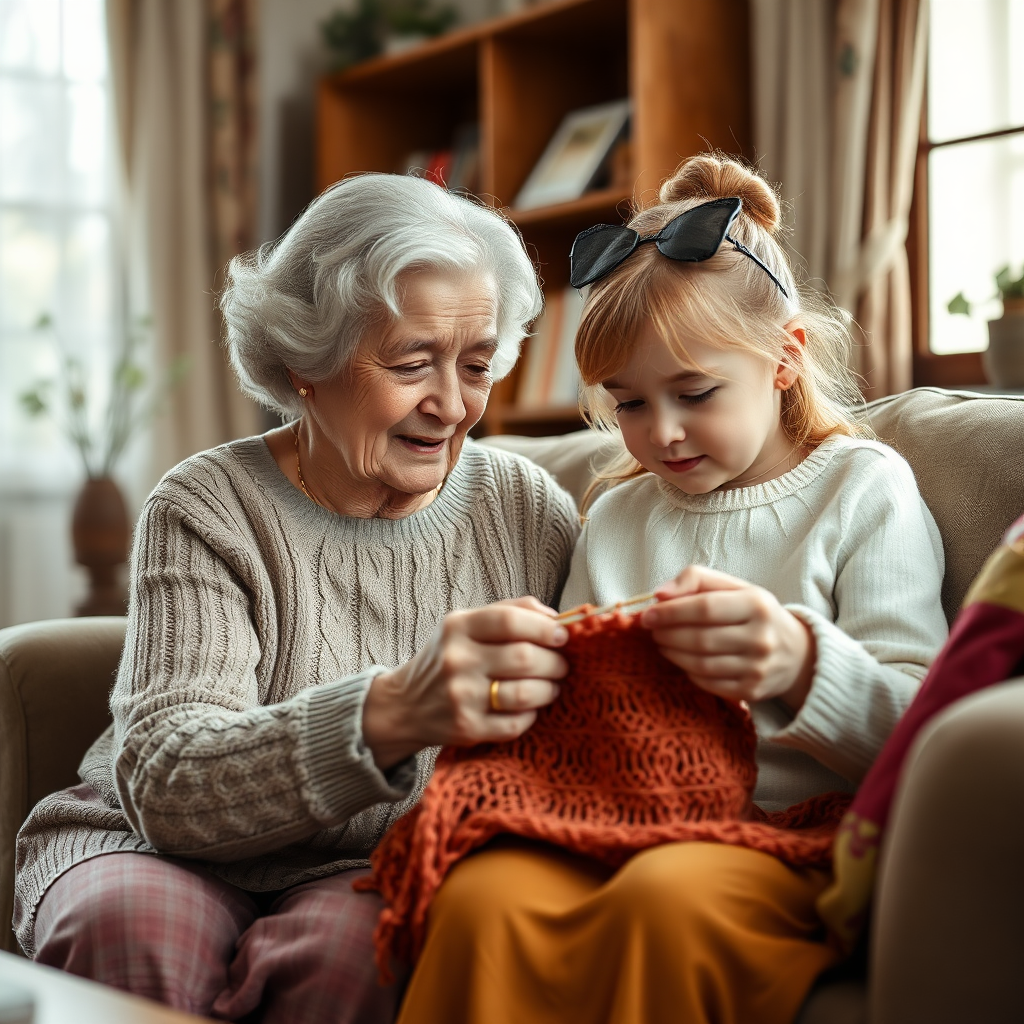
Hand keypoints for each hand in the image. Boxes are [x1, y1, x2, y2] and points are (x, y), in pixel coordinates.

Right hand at [362, 597, 568, 769]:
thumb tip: (556, 617)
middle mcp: (457, 660)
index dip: (545, 628)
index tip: (563, 635)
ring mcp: (461, 697)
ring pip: (524, 693)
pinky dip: (532, 715)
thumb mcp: (466, 624)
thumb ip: (509, 611)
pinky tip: (531, 708)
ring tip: (552, 686)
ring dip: (549, 690)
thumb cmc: (447, 658)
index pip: (511, 621)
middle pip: (524, 658)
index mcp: (458, 627)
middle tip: (562, 665)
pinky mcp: (466, 728)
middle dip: (555, 662)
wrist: (405, 705)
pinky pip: (515, 724)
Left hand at [639, 565, 814, 709]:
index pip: (704, 608)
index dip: (671, 612)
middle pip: (700, 639)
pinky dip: (688, 672)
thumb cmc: (753, 613)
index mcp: (757, 604)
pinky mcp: (751, 691)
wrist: (796, 652)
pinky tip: (682, 660)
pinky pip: (708, 683)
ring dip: (673, 654)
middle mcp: (761, 637)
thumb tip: (660, 594)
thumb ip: (696, 580)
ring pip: (701, 664)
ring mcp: (758, 668)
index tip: (648, 615)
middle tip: (652, 630)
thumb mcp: (733, 587)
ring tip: (663, 643)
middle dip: (667, 634)